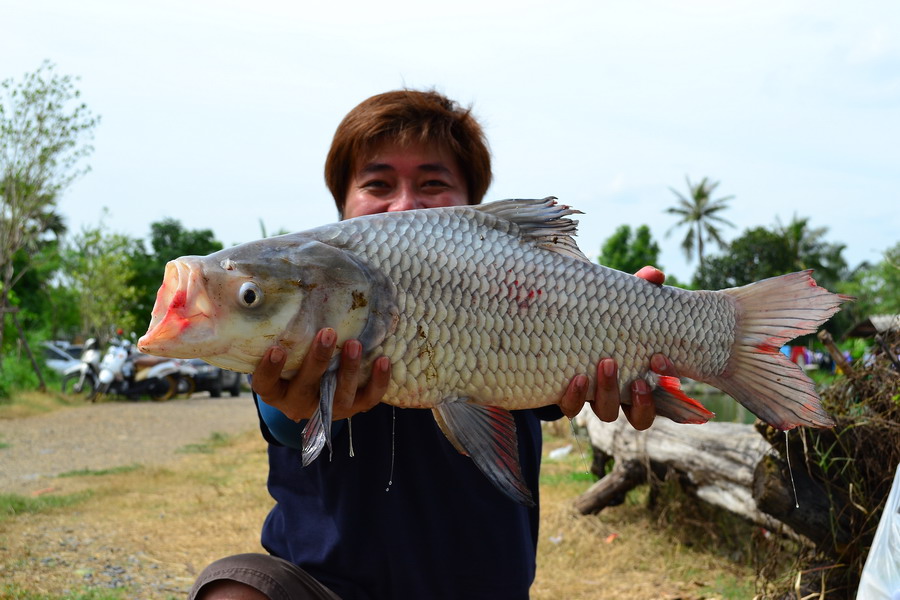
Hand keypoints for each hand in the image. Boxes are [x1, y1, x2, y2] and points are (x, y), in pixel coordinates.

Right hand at [251, 327, 390, 421]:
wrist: (315, 393)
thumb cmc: (294, 359)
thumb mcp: (285, 350)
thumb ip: (283, 331)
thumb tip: (284, 289)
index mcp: (275, 391)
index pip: (265, 385)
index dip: (269, 370)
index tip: (276, 349)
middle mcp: (298, 404)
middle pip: (305, 388)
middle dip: (318, 360)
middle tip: (327, 333)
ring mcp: (326, 410)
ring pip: (338, 397)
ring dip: (348, 370)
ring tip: (355, 343)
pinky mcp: (352, 409)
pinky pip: (368, 399)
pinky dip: (377, 381)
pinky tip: (382, 360)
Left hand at [558, 265, 673, 430]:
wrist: (561, 330)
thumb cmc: (604, 320)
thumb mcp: (622, 305)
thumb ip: (640, 289)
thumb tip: (655, 275)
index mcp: (643, 376)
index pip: (666, 392)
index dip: (667, 382)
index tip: (660, 359)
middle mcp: (622, 395)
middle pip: (641, 416)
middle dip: (642, 400)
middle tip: (638, 378)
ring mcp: (595, 398)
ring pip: (607, 412)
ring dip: (608, 392)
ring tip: (606, 364)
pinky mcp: (568, 396)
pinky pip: (571, 408)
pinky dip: (574, 398)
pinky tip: (576, 379)